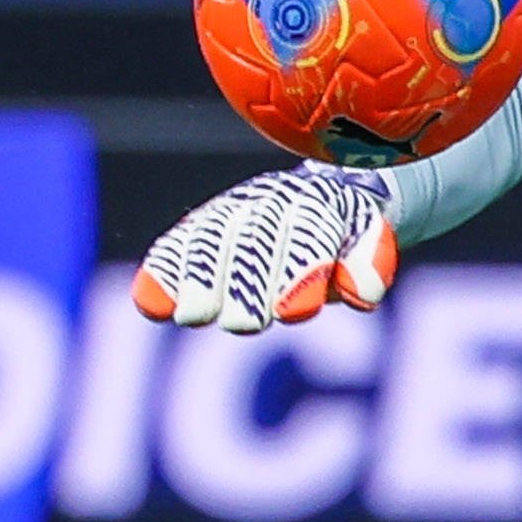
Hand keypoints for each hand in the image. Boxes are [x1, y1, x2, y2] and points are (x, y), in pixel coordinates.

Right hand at [132, 164, 396, 331]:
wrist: (322, 198)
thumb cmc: (347, 235)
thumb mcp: (369, 246)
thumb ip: (368, 264)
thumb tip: (361, 293)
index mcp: (321, 200)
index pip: (311, 232)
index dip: (302, 271)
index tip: (295, 312)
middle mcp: (272, 199)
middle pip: (254, 238)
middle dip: (248, 281)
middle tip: (245, 323)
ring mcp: (233, 210)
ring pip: (212, 237)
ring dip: (201, 278)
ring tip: (195, 316)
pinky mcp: (200, 227)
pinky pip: (178, 245)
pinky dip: (163, 272)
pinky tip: (152, 305)